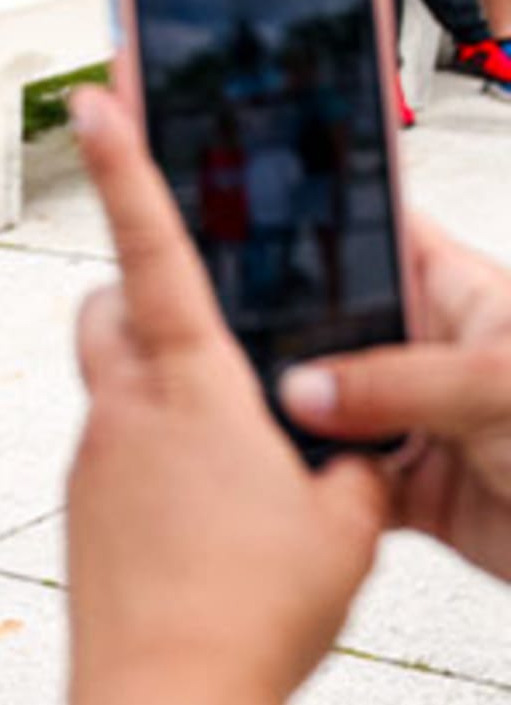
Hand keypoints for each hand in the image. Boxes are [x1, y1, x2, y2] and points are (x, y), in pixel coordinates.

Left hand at [66, 89, 389, 704]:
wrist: (164, 704)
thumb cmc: (259, 610)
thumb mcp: (348, 532)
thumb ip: (352, 471)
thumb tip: (355, 455)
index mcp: (193, 383)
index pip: (152, 244)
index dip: (128, 164)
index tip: (93, 96)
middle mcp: (126, 406)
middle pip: (106, 311)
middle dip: (135, 296)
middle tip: (196, 327)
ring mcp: (92, 460)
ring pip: (107, 389)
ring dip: (152, 394)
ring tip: (227, 454)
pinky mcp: (81, 515)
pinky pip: (109, 459)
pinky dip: (148, 464)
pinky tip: (199, 523)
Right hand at [279, 216, 510, 581]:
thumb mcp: (498, 386)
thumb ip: (396, 382)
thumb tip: (303, 386)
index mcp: (458, 296)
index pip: (376, 230)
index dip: (317, 216)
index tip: (246, 214)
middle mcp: (429, 353)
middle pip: (328, 324)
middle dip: (280, 332)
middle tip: (222, 335)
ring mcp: (418, 421)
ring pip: (323, 404)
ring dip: (291, 414)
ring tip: (245, 410)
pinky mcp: (412, 489)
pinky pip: (341, 478)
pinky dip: (314, 483)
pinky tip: (290, 476)